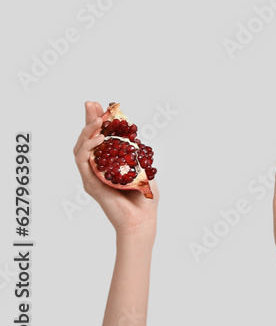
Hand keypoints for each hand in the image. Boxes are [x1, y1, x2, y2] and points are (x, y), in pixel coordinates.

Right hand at [73, 102, 157, 239]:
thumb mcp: (143, 169)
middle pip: (87, 140)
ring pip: (80, 149)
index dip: (97, 121)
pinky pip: (82, 162)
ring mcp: (91, 176)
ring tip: (98, 120)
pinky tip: (97, 138)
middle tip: (92, 104)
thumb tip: (137, 138)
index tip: (99, 105)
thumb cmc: (144, 199)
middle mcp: (97, 169)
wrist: (142, 221)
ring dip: (87, 132)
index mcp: (109, 164)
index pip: (100, 138)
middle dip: (89, 119)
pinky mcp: (90, 184)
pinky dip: (87, 148)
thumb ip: (137, 155)